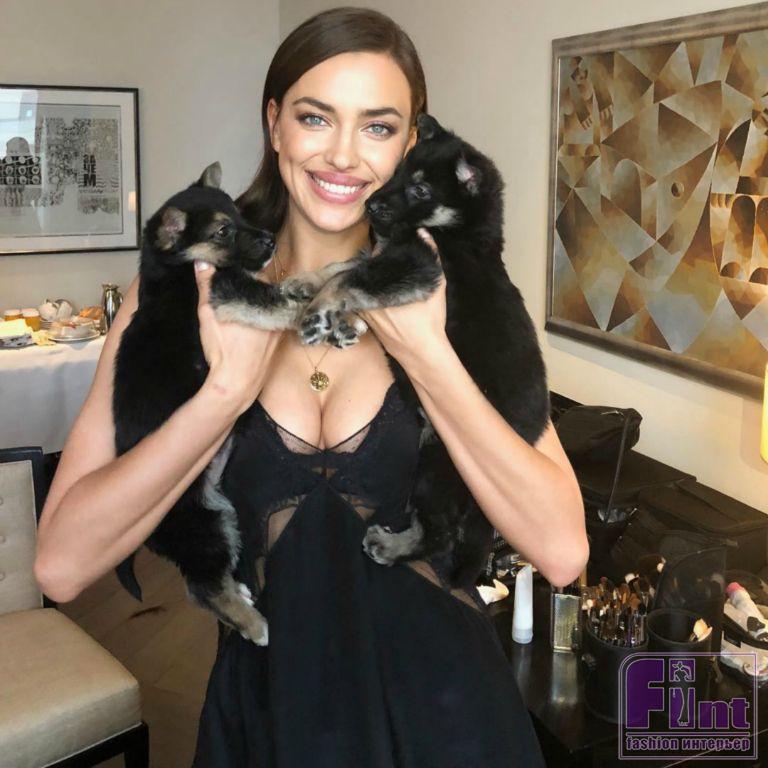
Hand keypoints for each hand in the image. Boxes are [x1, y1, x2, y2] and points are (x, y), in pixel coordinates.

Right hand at [194, 261, 281, 413]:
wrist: (237, 382)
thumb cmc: (222, 349)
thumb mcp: (208, 314)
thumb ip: (207, 286)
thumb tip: (203, 261)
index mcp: (261, 298)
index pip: (255, 274)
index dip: (242, 272)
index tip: (230, 274)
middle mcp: (275, 309)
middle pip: (263, 288)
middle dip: (249, 286)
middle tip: (231, 288)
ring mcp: (280, 323)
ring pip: (268, 303)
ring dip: (256, 301)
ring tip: (238, 303)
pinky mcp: (280, 337)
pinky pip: (272, 318)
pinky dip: (261, 315)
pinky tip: (248, 321)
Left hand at [357, 228, 449, 364]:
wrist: (420, 351)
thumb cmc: (430, 320)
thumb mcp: (436, 286)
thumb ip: (431, 257)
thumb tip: (423, 233)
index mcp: (383, 283)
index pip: (377, 256)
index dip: (384, 250)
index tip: (393, 247)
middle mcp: (368, 293)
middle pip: (368, 270)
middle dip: (378, 264)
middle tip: (391, 261)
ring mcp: (363, 307)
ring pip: (364, 284)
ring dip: (372, 278)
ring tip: (387, 275)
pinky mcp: (363, 318)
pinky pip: (362, 298)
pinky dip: (369, 292)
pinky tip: (382, 292)